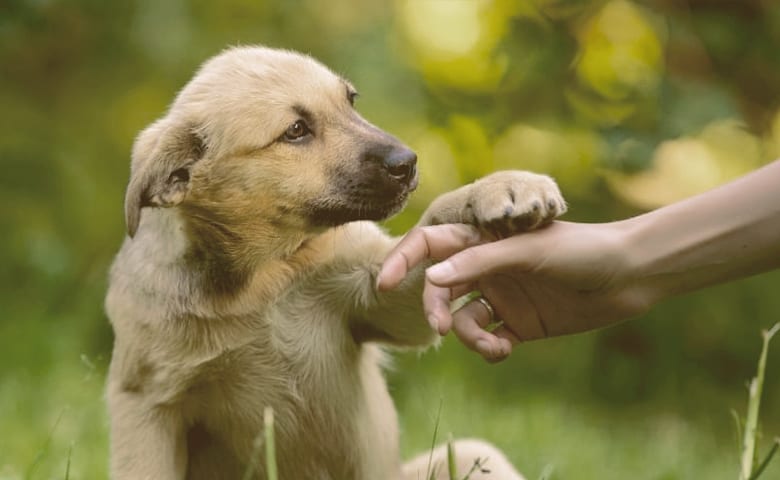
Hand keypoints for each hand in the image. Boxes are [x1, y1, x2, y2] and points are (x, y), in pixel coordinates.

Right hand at [377, 221, 652, 361]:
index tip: (385, 282)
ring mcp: (502, 295)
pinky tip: (505, 350)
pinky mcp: (519, 322)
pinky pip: (488, 338)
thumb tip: (429, 278)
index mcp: (485, 239)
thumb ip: (478, 262)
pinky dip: (489, 349)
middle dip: (436, 309)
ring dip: (468, 337)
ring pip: (463, 319)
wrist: (629, 274)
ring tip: (494, 346)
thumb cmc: (581, 249)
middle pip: (442, 288)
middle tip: (442, 328)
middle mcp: (487, 267)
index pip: (432, 244)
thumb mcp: (528, 251)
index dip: (405, 260)